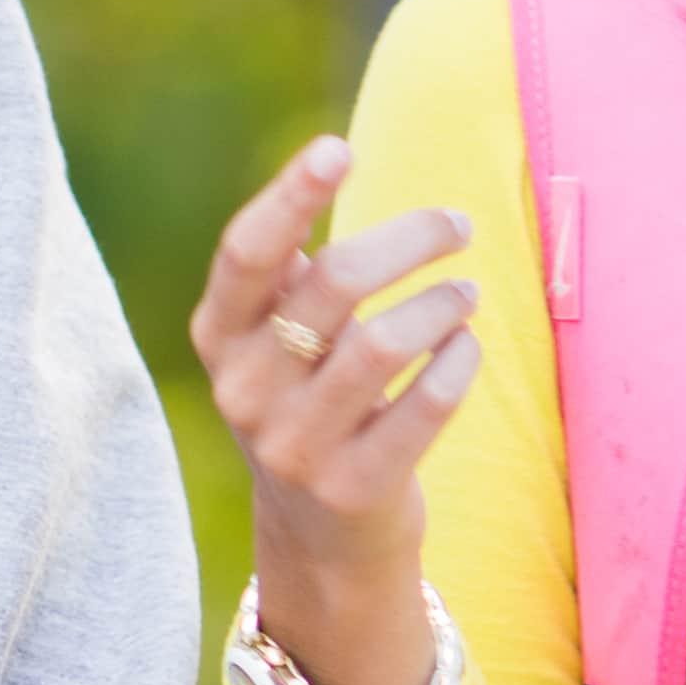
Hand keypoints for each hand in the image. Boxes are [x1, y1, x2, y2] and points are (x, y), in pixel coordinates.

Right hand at [189, 139, 479, 684]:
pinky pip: (426, 404)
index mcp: (218, 338)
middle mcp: (244, 392)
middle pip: (333, 283)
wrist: (320, 536)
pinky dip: (459, 362)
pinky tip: (466, 348)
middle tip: (457, 224)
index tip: (339, 148)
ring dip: (442, 303)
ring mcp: (294, 447)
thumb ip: (288, 271)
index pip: (245, 253)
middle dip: (409, 239)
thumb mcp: (275, 341)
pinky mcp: (353, 489)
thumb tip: (328, 159)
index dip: (288, 195)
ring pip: (384, 342)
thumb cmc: (310, 400)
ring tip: (465, 293)